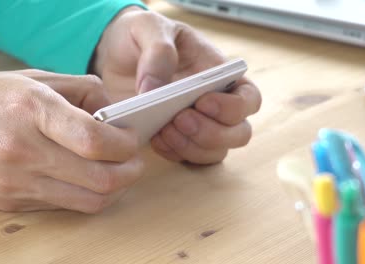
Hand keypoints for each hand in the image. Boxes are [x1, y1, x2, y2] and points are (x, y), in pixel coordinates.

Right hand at [0, 70, 142, 212]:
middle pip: (101, 179)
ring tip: (118, 172)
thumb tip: (114, 113)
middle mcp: (25, 151)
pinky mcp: (13, 204)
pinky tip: (89, 180)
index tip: (131, 139)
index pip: (95, 141)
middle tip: (135, 161)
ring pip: (89, 201)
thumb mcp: (32, 78)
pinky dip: (88, 195)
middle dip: (131, 172)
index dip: (125, 144)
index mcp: (32, 111)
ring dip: (115, 189)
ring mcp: (18, 183)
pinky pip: (66, 207)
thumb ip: (82, 90)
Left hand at [93, 8, 261, 163]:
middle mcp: (215, 104)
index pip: (248, 99)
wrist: (115, 54)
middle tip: (180, 119)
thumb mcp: (149, 28)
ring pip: (215, 152)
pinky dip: (173, 153)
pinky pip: (187, 158)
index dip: (234, 108)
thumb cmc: (143, 36)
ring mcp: (198, 125)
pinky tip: (154, 138)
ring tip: (162, 130)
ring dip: (191, 147)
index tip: (202, 102)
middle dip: (213, 134)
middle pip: (239, 133)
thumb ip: (158, 52)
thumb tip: (154, 90)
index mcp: (219, 74)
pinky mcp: (176, 139)